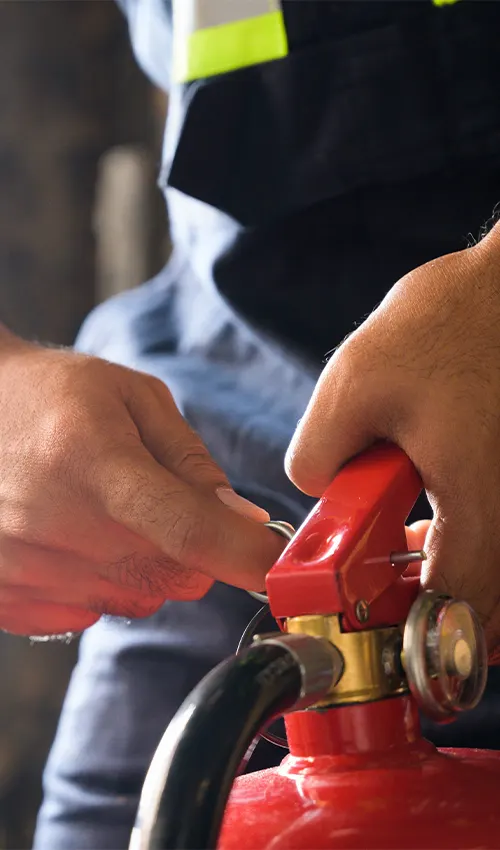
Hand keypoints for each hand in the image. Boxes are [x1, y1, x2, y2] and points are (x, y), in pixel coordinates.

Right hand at [0, 329, 282, 635]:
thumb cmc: (53, 394)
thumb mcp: (132, 398)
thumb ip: (191, 461)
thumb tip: (244, 522)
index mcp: (94, 462)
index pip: (189, 531)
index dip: (245, 555)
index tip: (275, 563)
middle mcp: (53, 523)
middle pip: (172, 576)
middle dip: (190, 548)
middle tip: (159, 501)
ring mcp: (21, 567)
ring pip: (134, 599)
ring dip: (139, 566)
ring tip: (99, 510)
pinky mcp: (2, 596)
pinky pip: (86, 615)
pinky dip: (94, 585)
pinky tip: (68, 537)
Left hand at [286, 224, 499, 648]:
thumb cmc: (446, 324)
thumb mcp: (354, 382)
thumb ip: (320, 455)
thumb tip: (318, 492)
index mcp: (476, 498)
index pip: (455, 610)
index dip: (417, 642)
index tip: (386, 644)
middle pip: (485, 609)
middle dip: (432, 615)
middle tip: (386, 596)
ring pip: (493, 580)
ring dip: (450, 584)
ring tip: (402, 551)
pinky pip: (493, 543)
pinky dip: (461, 549)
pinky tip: (431, 521)